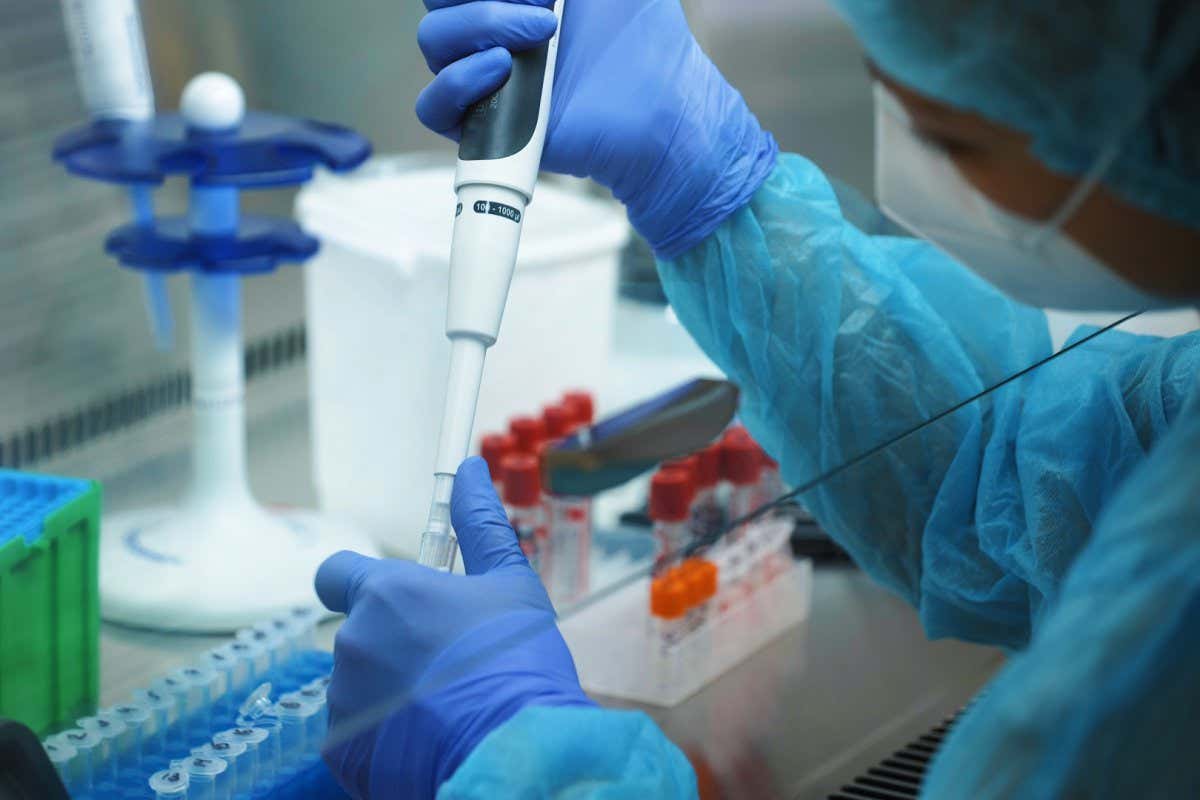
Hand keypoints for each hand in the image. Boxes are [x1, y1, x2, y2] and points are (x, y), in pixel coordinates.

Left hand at [314, 457, 592, 799]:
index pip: (336, 574)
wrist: (515, 751)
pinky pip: (357, 736)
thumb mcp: (512, 584)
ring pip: (359, 687)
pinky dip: (386, 737)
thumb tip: (469, 470)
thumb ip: (481, 524)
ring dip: (390, 693)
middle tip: (449, 665)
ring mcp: (344, 701)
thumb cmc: (517, 663)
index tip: (394, 600)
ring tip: (447, 709)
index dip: (357, 583)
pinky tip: (430, 740)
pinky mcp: (343, 752)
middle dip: (394, 646)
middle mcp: (354, 642)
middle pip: (360, 636)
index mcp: (388, 594)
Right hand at [415, 0, 777, 257]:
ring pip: (434, 40)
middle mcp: (490, 31)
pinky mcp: (485, 126)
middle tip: (540, 1)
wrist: (663, 111)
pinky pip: (434, 106)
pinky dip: (459, 81)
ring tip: (542, 34)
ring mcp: (484, 77)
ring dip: (481, 23)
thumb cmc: (645, 42)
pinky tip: (503, 69)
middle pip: (438, 1)